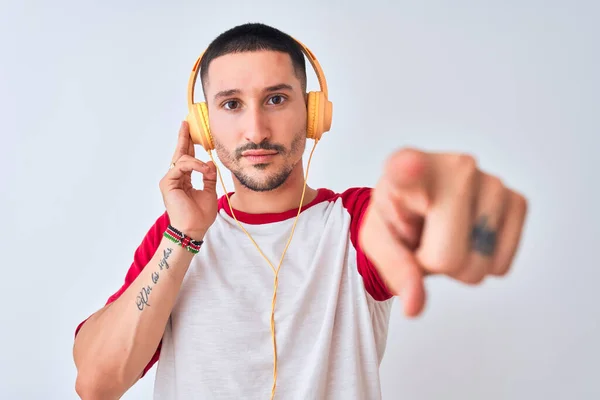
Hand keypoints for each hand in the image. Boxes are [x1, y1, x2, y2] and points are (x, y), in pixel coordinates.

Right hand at [159, 121, 217, 240]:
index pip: (186, 158)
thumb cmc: (200, 215)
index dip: (189, 144)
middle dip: (183, 138)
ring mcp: (170, 180)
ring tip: (208, 171)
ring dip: (198, 162)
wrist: (193, 229)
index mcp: (184, 179)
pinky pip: (182, 166)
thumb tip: (210, 162)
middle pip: (180, 153)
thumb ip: (209, 176)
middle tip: (185, 124)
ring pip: (183, 159)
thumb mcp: (210, 192)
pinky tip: (203, 170)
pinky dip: (194, 166)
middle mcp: (175, 178)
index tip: (190, 131)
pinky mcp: (168, 182)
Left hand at [359, 148, 528, 316]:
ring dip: (460, 263)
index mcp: (403, 168)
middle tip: (425, 239)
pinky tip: (468, 235)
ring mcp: (491, 181)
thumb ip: (393, 269)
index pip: (406, 167)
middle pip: (448, 257)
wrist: (422, 205)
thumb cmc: (397, 217)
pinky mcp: (517, 199)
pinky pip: (501, 265)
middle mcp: (454, 166)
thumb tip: (415, 306)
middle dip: (434, 264)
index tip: (409, 166)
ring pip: (479, 266)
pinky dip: (483, 263)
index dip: (409, 170)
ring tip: (445, 233)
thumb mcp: (377, 241)